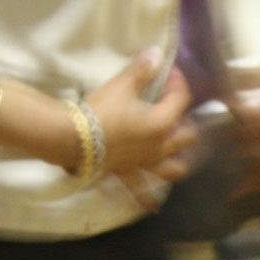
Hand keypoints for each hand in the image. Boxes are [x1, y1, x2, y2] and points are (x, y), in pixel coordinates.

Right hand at [84, 48, 197, 192]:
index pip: (181, 99)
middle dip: (186, 121)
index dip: (178, 82)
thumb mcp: (121, 85)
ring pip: (173, 169)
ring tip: (176, 153)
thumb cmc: (99, 109)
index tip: (169, 71)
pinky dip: (148, 198)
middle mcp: (160, 147)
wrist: (72, 138)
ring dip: (178, 161)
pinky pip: (141, 190)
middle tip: (174, 109)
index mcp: (163, 123)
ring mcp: (145, 163)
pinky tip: (153, 206)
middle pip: (187, 137)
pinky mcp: (127, 173)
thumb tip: (156, 53)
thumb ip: (141, 70)